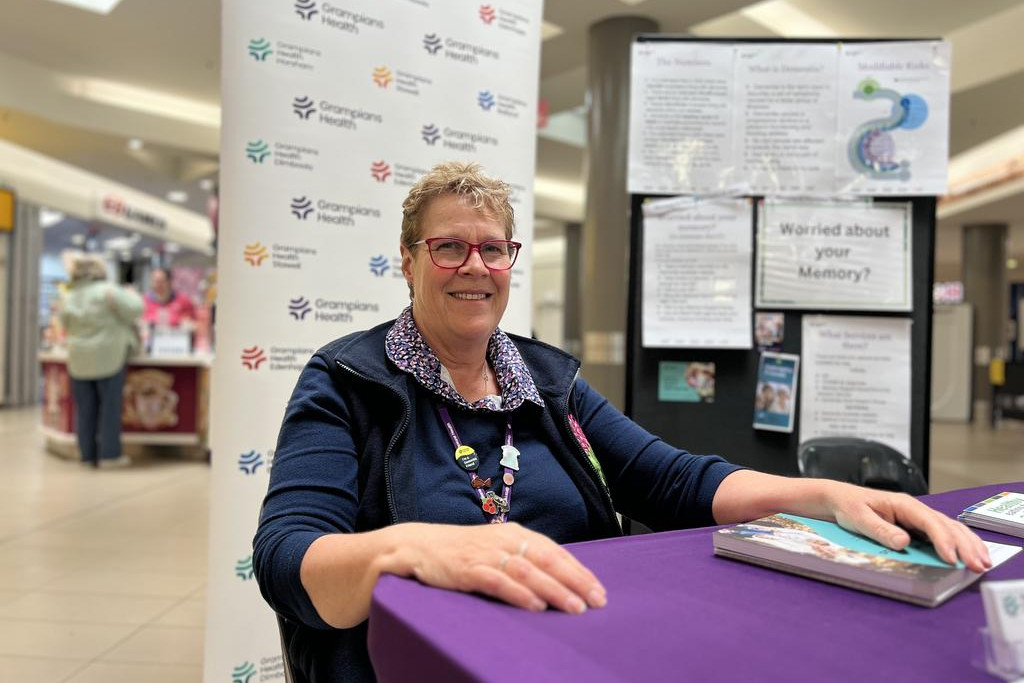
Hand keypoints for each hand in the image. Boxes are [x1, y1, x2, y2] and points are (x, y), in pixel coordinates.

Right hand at [401, 522, 606, 613]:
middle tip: (596, 601)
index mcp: (515, 533)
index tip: (599, 590)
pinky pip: (498, 581)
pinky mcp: (467, 568)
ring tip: (574, 607)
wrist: (417, 546)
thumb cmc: (462, 551)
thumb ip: (523, 559)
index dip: (578, 570)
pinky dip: (518, 593)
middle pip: (547, 560)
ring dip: (554, 589)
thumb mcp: (496, 548)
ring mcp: (486, 554)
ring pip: (527, 571)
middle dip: (575, 581)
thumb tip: (558, 579)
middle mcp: (504, 540)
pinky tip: (535, 606)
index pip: (555, 551)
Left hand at [824, 482, 991, 571]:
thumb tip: (903, 542)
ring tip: (983, 562)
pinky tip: (971, 553)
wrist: (839, 499)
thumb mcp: (859, 518)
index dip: (943, 540)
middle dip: (965, 545)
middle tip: (978, 566)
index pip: (929, 522)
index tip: (951, 558)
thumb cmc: (848, 506)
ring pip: (951, 528)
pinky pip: (944, 533)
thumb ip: (880, 529)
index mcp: (903, 503)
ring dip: (969, 544)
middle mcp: (915, 509)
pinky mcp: (917, 526)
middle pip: (947, 525)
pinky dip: (960, 542)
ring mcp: (918, 517)